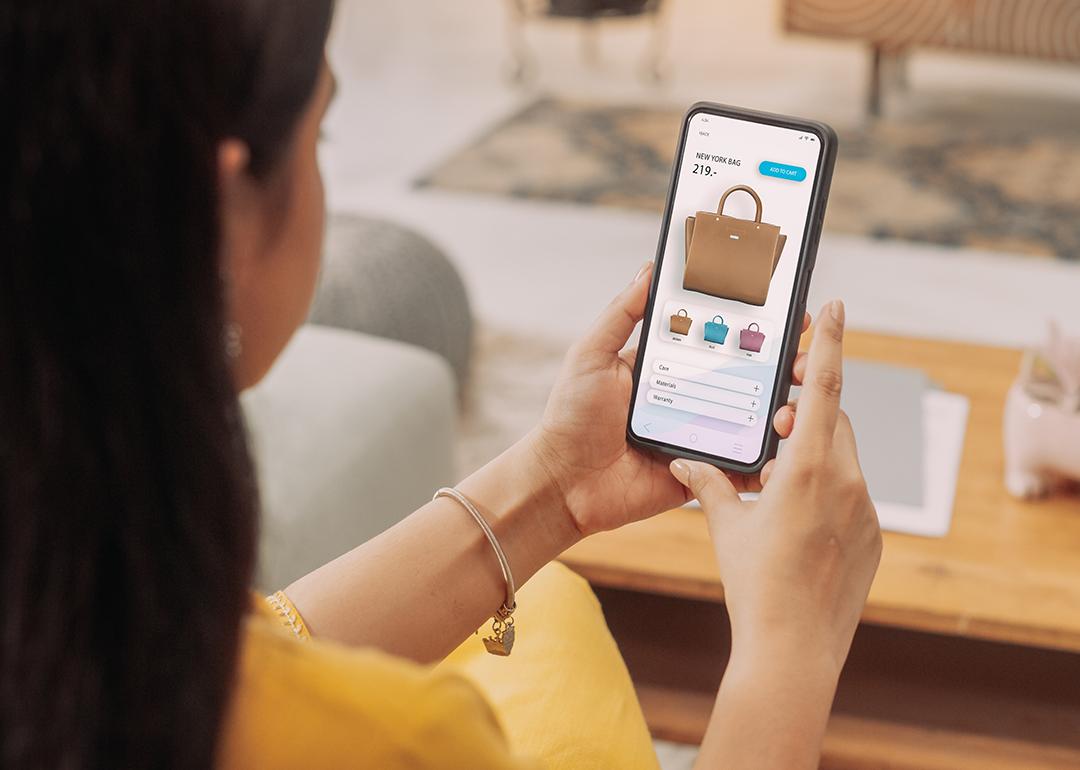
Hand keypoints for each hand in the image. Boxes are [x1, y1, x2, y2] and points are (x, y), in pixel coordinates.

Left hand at [528, 261, 810, 536]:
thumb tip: (650, 268)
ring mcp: (701, 435)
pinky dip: (768, 460)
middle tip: (802, 357)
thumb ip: (621, 313)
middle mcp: (691, 397)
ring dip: (781, 409)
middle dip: (782, 365)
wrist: (564, 482)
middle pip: (748, 377)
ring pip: (754, 420)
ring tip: (796, 400)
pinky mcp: (704, 473)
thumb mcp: (592, 354)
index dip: (754, 327)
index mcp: (670, 366)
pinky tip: (787, 445)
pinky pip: (743, 466)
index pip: (720, 339)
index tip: (787, 311)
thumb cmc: (571, 417)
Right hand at [669, 300, 881, 673]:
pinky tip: (796, 520)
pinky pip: (852, 495)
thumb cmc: (756, 584)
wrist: (793, 649)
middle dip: (808, 413)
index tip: (835, 306)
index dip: (830, 342)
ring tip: (777, 481)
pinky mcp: (873, 538)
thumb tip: (684, 461)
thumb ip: (709, 482)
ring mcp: (867, 511)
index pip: (825, 388)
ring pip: (844, 459)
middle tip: (777, 421)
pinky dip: (827, 490)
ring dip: (815, 455)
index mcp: (811, 468)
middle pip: (835, 422)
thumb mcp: (726, 526)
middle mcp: (848, 482)